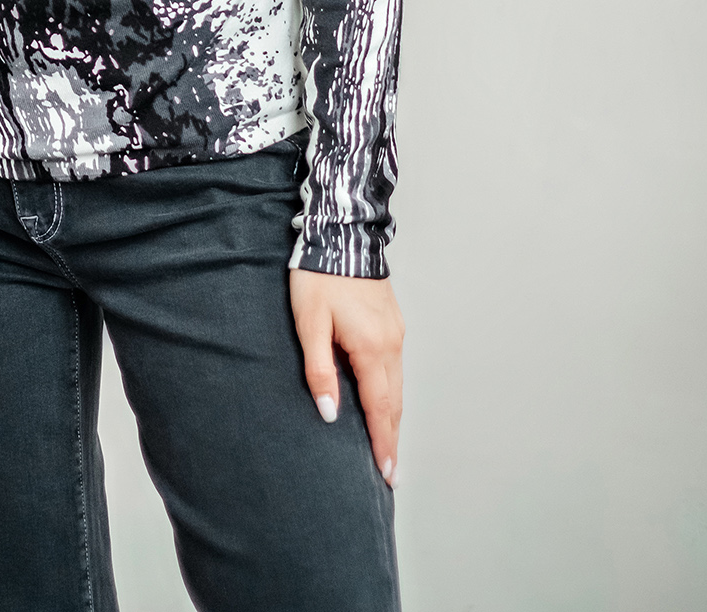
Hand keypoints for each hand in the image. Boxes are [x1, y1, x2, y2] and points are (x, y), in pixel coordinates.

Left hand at [290, 269, 403, 486]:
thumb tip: (329, 413)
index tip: (387, 473)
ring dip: (393, 416)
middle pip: (394, 402)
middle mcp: (391, 343)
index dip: (382, 442)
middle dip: (391, 437)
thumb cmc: (319, 275)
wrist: (341, 232)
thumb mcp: (309, 323)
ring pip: (397, 384)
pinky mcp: (392, 321)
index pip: (379, 408)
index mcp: (371, 348)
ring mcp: (395, 331)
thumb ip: (319, 369)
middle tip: (390, 472)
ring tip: (387, 444)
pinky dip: (391, 391)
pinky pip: (395, 367)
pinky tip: (383, 400)